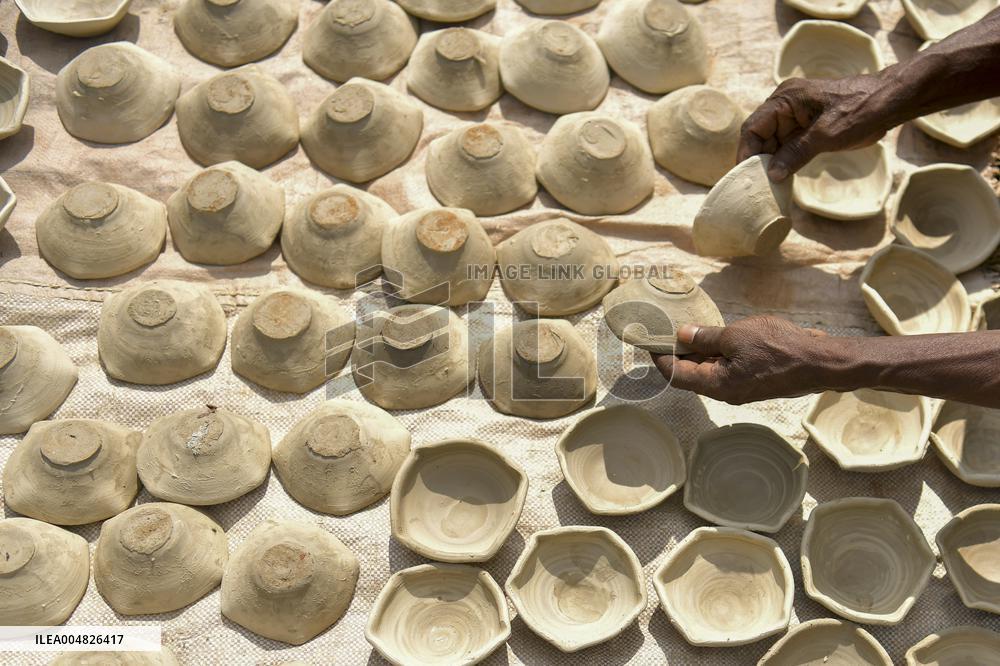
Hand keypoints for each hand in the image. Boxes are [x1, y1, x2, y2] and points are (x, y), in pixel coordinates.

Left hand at [652, 316, 828, 403]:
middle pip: (689, 374)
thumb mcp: (736, 336)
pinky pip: (725, 367)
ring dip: (696, 351)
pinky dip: (715, 353)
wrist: (819, 362)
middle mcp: (724, 391)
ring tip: (685, 329)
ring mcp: (739, 386)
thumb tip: (681, 335)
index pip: (675, 375)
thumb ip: (706, 337)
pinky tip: (712, 336)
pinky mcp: (751, 379)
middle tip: (664, 330)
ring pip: (708, 370)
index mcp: (716, 384)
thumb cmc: (779, 348)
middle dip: (676, 353)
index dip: (660, 357)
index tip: (649, 339)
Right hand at [739, 75, 890, 181]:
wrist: (891, 101)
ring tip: (768, 186)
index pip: (753, 127)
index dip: (746, 152)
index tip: (744, 176)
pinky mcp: (806, 126)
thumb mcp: (826, 135)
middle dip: (758, 160)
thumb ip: (795, 154)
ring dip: (771, 163)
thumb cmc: (861, 110)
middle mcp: (785, 105)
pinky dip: (784, 160)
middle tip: (756, 185)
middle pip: (760, 135)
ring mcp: (796, 116)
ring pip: (772, 142)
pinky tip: (783, 178)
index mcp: (785, 99)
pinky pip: (786, 144)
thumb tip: (772, 175)